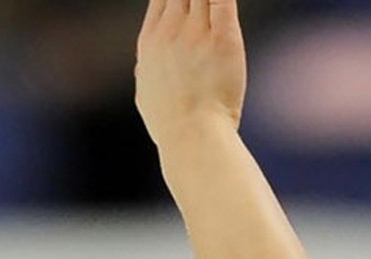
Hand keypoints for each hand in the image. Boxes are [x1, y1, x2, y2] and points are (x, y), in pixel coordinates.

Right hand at [135, 0, 246, 144]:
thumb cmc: (172, 125)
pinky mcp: (223, 39)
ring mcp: (196, 32)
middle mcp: (171, 30)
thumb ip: (148, 73)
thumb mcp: (147, 94)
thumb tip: (147, 71)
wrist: (191, 133)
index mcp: (150, 41)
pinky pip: (224, 2)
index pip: (161, 0)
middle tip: (204, 5)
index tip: (186, 3)